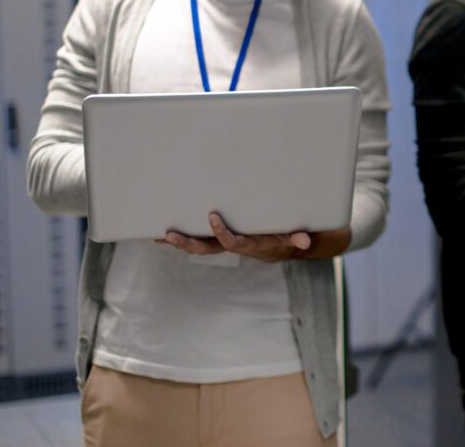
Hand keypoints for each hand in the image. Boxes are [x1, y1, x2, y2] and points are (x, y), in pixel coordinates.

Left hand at [162, 212, 350, 261]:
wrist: (275, 248)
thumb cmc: (282, 237)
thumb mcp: (290, 236)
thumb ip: (296, 238)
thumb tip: (305, 240)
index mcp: (246, 244)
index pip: (230, 241)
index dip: (220, 232)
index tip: (211, 215)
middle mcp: (229, 246)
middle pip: (205, 249)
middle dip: (187, 243)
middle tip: (171, 234)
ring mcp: (220, 245)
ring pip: (196, 246)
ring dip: (178, 242)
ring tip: (159, 235)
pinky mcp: (216, 240)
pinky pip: (196, 240)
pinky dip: (178, 239)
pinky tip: (161, 234)